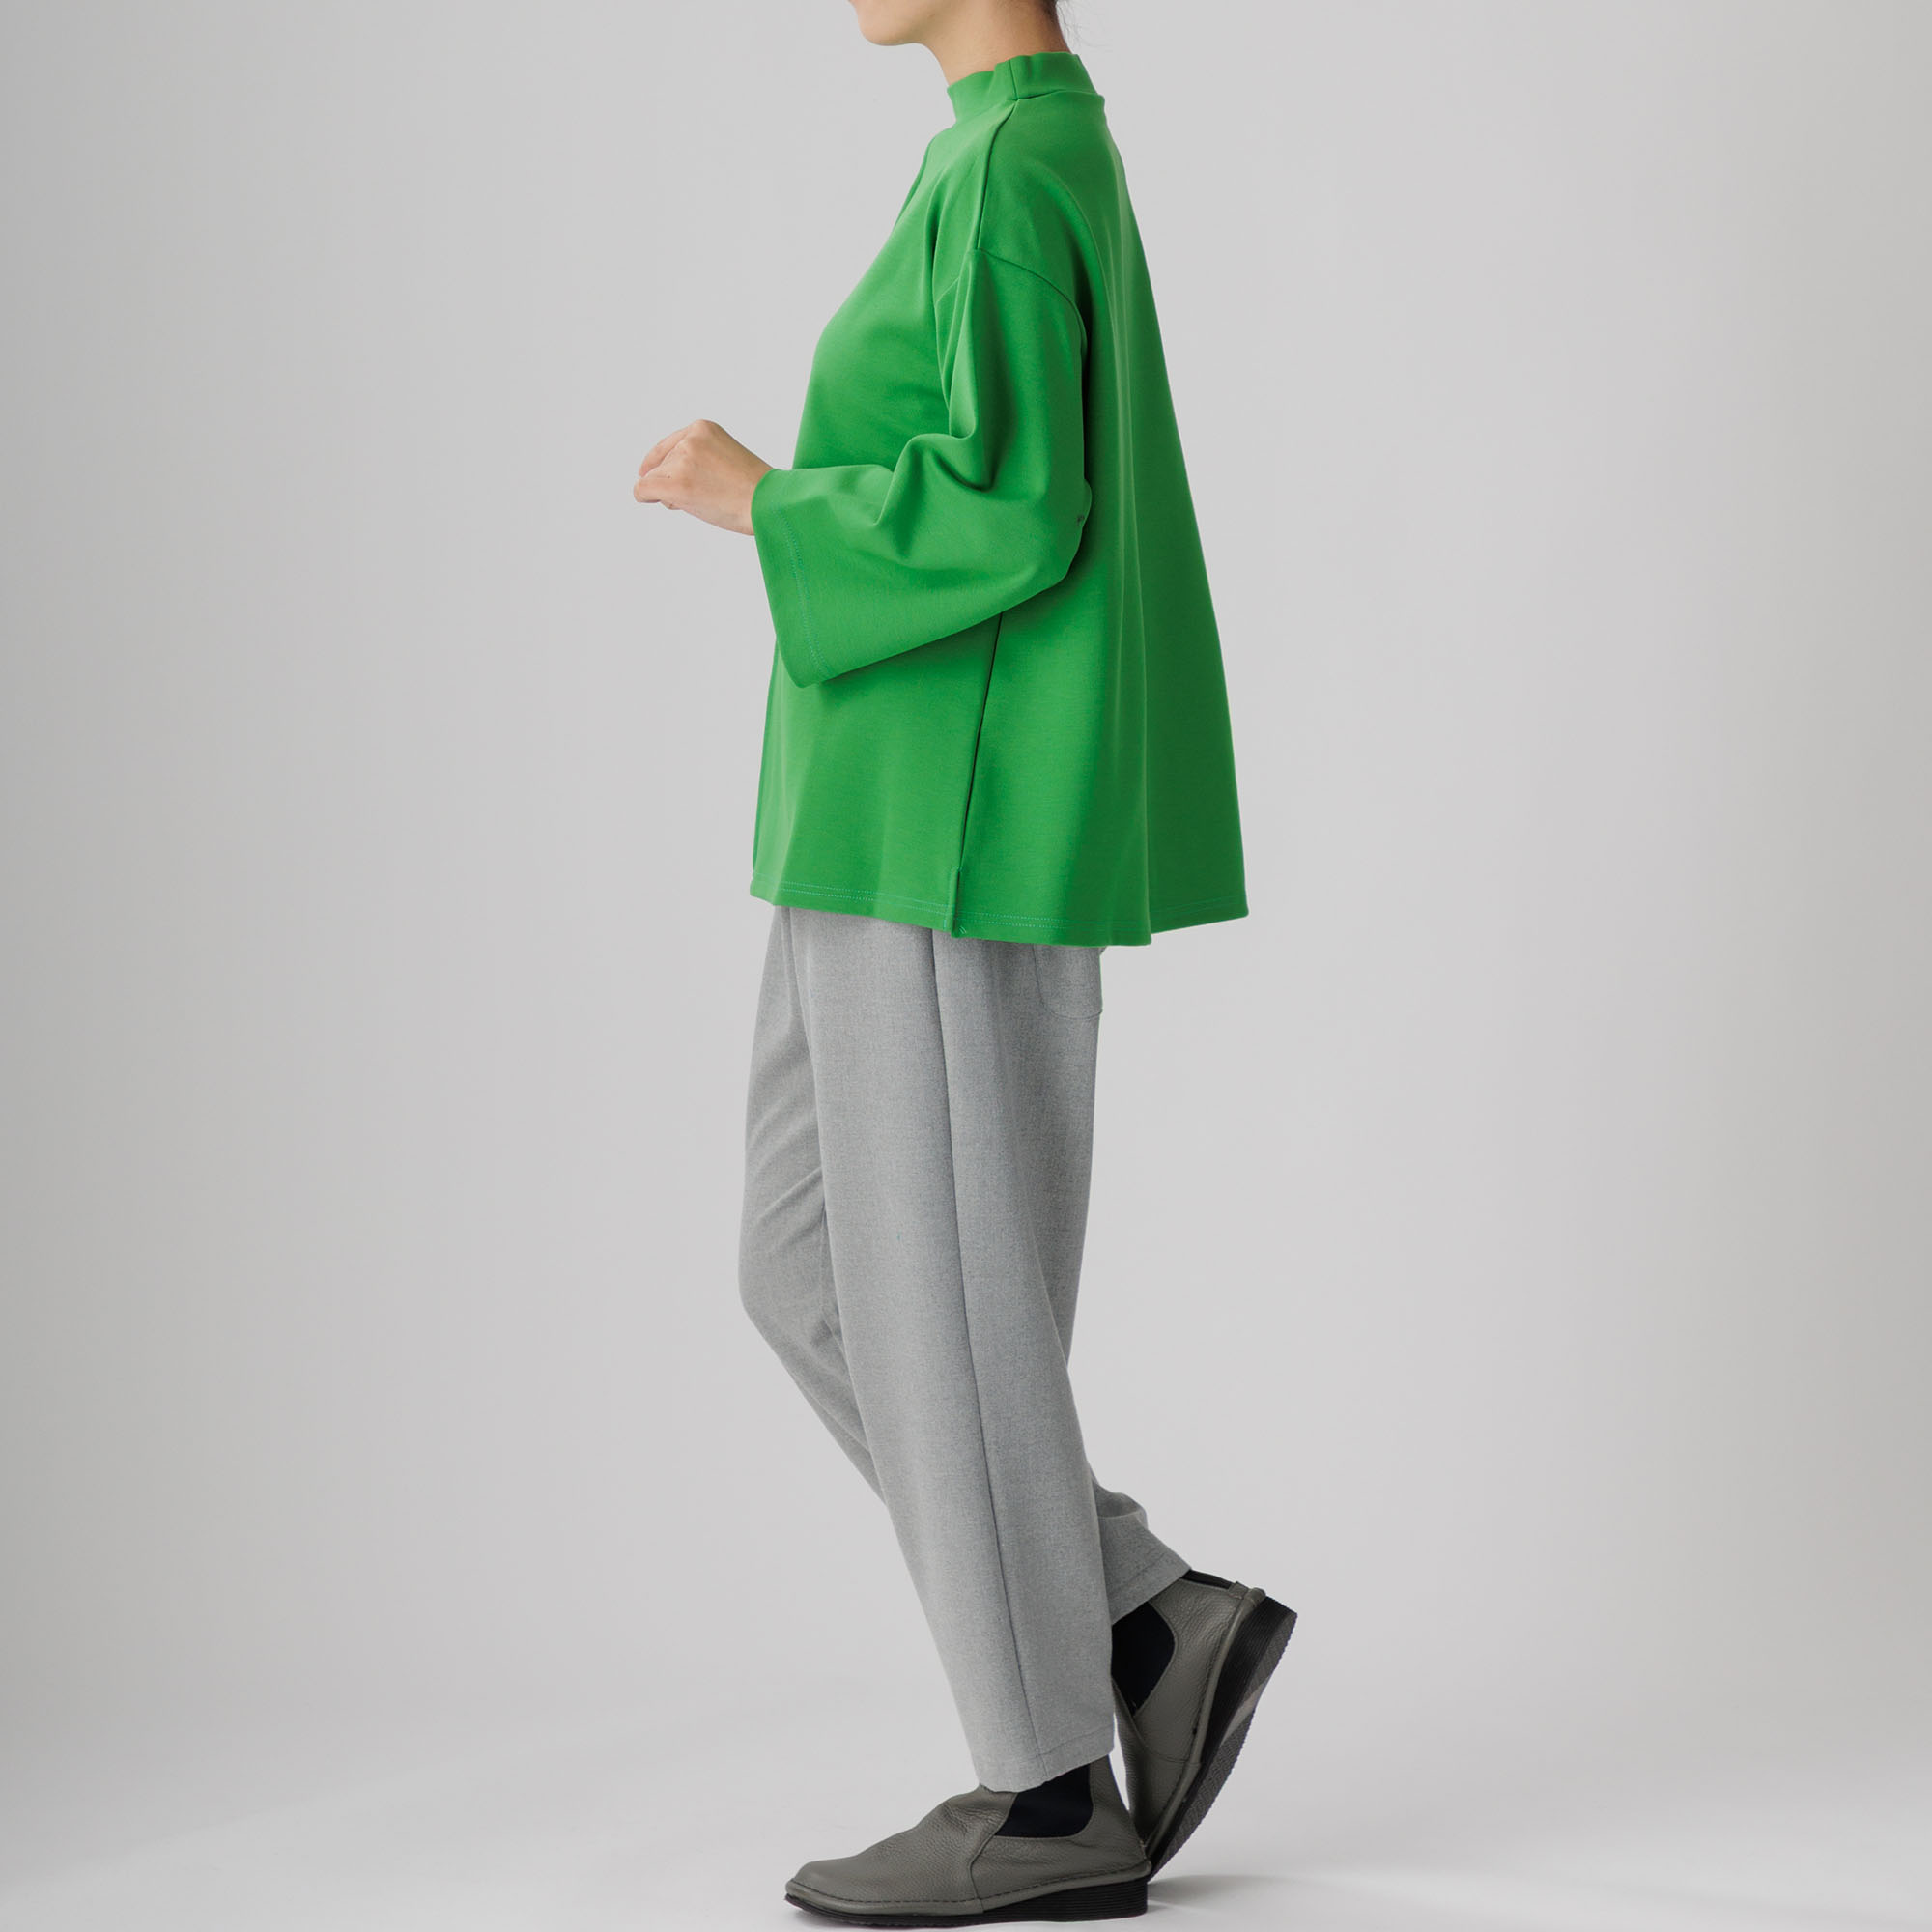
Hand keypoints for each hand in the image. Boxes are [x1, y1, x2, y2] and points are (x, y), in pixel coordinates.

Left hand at [633, 419, 772, 535]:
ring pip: (653, 479)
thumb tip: (657, 479)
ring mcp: (682, 460)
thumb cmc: (752, 490)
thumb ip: (697, 458)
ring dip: (669, 495)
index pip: (670, 445)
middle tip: (705, 495)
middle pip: (660, 464)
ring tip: (704, 500)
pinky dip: (644, 496)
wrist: (768, 503)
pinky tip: (660, 502)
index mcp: (703, 428)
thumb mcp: (724, 458)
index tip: (648, 471)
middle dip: (671, 482)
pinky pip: (642, 489)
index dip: (659, 461)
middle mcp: (690, 439)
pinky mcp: (676, 483)